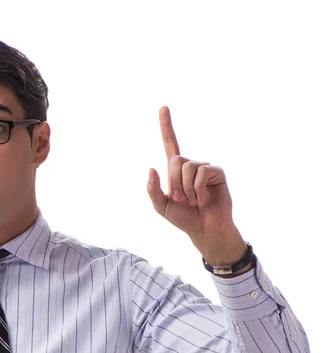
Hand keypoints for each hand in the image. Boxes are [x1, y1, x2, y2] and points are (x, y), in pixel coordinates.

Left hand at [147, 106, 246, 265]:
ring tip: (193, 201)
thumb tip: (151, 168)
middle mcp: (190, 165)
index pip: (170, 143)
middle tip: (181, 199)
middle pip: (175, 160)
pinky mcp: (217, 172)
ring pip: (187, 167)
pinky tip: (203, 198)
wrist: (204, 229)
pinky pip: (202, 173)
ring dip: (186, 188)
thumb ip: (153, 190)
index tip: (163, 107)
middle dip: (174, 183)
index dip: (166, 126)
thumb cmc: (184, 218)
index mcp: (176, 170)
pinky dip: (197, 189)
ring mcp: (204, 167)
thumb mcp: (161, 206)